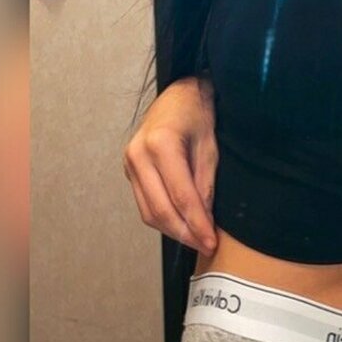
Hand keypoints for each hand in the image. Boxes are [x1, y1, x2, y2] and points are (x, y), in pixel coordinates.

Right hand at [124, 76, 218, 254]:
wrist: (178, 95)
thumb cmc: (198, 115)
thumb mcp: (211, 148)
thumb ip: (206, 185)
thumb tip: (205, 223)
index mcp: (160, 144)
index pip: (181, 197)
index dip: (197, 224)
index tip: (212, 243)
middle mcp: (138, 154)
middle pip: (160, 209)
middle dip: (185, 233)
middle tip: (206, 246)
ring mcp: (129, 162)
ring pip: (149, 211)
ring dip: (173, 231)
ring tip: (196, 240)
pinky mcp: (129, 170)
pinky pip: (145, 204)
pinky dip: (163, 219)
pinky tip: (182, 226)